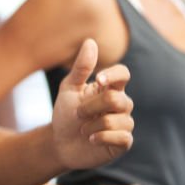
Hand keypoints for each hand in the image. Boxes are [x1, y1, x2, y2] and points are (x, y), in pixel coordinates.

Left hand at [51, 38, 134, 169]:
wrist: (60, 143)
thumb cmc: (66, 113)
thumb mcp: (69, 89)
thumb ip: (81, 68)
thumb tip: (91, 41)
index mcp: (110, 87)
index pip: (123, 74)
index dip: (113, 75)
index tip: (97, 80)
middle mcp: (121, 103)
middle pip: (114, 99)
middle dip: (90, 107)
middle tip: (77, 114)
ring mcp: (124, 122)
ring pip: (115, 120)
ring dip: (92, 126)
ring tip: (83, 130)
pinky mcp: (123, 142)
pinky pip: (121, 137)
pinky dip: (101, 138)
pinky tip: (91, 139)